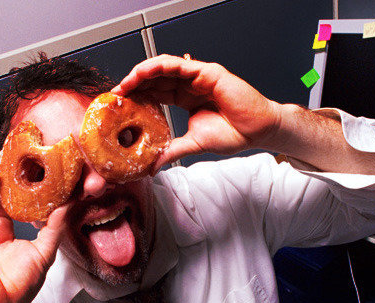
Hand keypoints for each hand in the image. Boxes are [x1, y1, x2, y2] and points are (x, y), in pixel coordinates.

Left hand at [112, 54, 281, 168]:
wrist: (258, 131)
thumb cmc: (234, 134)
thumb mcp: (194, 144)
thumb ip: (173, 151)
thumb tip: (152, 167)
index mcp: (185, 98)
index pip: (155, 92)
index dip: (136, 95)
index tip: (119, 104)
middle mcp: (190, 84)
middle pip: (156, 78)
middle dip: (134, 83)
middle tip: (116, 93)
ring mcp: (198, 76)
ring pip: (164, 67)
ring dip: (142, 72)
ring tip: (126, 83)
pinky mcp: (208, 72)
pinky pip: (180, 64)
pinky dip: (161, 66)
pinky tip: (145, 72)